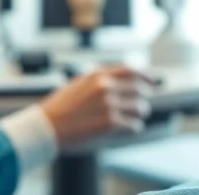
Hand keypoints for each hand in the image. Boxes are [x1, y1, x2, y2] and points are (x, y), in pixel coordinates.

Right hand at [39, 66, 155, 149]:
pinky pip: (134, 125)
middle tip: (141, 105)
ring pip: (140, 108)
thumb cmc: (60, 107)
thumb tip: (120, 79)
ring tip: (134, 118)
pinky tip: (129, 128)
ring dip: (140, 114)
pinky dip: (134, 127)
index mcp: (98, 75)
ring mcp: (109, 105)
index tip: (152, 81)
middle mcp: (106, 87)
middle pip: (140, 89)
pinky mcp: (110, 124)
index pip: (132, 70)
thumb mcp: (78, 83)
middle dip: (143, 98)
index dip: (146, 75)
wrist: (46, 127)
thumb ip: (99, 79)